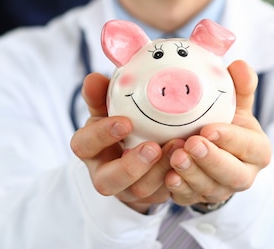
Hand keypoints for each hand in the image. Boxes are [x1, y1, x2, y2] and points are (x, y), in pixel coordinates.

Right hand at [70, 72, 175, 212]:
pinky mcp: (151, 195)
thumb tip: (93, 78)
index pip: (84, 144)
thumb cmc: (120, 120)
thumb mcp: (108, 107)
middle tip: (153, 147)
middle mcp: (103, 173)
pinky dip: (176, 176)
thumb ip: (101, 94)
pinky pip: (163, 192)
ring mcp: (127, 189)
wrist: (137, 146)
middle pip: (107, 181)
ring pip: (139, 190)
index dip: (102, 135)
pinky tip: (189, 158)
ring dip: (159, 170)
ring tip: (178, 147)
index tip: (125, 122)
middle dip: (131, 166)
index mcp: (89, 148)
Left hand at [165, 60, 271, 206]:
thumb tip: (239, 65)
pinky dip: (179, 189)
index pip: (249, 146)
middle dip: (211, 161)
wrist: (215, 150)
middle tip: (190, 144)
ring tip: (174, 156)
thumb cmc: (226, 122)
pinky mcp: (200, 199)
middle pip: (233, 174)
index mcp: (257, 150)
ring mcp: (221, 190)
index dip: (231, 139)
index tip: (208, 128)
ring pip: (209, 188)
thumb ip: (240, 86)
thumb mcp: (236, 104)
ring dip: (191, 173)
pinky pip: (189, 198)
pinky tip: (167, 176)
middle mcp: (244, 174)